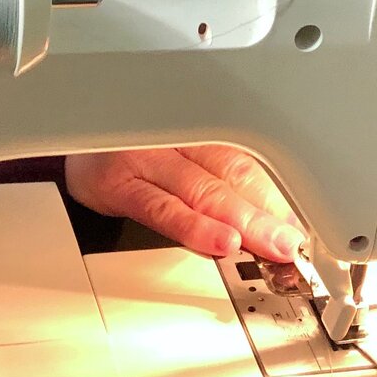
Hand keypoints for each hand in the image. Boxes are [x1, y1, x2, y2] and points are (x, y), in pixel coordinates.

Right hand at [65, 144, 304, 261]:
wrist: (68, 128)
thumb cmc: (131, 142)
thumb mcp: (181, 148)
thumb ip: (223, 178)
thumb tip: (277, 220)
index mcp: (202, 129)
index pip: (252, 164)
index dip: (282, 199)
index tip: (307, 230)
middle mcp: (178, 139)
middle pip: (234, 177)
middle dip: (270, 215)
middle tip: (298, 244)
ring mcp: (148, 159)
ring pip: (204, 192)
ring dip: (244, 223)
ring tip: (273, 247)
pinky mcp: (119, 183)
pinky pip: (163, 207)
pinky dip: (194, 226)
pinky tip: (220, 243)